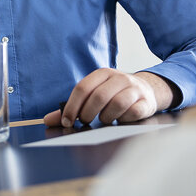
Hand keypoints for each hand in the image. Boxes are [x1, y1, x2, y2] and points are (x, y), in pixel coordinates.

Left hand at [43, 70, 172, 127]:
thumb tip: (48, 120)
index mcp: (102, 74)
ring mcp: (134, 89)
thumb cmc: (114, 94)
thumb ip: (72, 107)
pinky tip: (120, 120)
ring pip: (116, 104)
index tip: (67, 121)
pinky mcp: (146, 102)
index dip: (72, 107)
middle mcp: (119, 78)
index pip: (82, 88)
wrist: (147, 91)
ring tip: (104, 119)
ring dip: (106, 117)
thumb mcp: (94, 94)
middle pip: (98, 96)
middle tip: (85, 121)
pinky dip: (123, 120)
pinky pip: (132, 113)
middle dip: (87, 114)